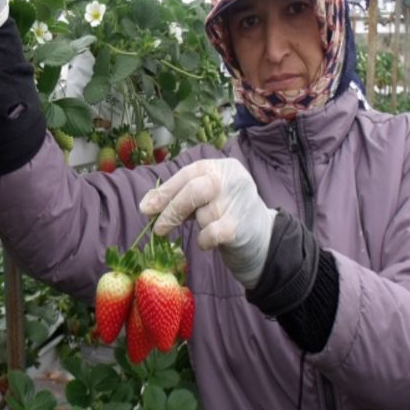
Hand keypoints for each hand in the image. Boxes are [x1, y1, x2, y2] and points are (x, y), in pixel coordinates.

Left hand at [139, 159, 276, 288]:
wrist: (263, 238)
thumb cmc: (226, 213)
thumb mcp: (204, 198)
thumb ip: (179, 196)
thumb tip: (146, 204)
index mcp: (221, 167)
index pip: (188, 174)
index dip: (165, 191)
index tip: (146, 208)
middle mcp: (232, 179)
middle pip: (193, 190)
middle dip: (172, 210)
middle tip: (158, 229)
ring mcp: (239, 201)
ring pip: (203, 215)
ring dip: (198, 225)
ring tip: (208, 226)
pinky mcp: (241, 225)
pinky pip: (210, 234)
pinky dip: (204, 241)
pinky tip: (208, 242)